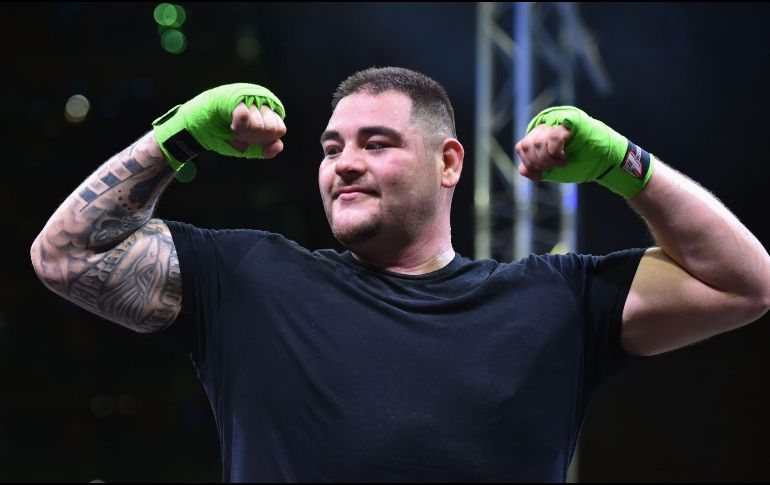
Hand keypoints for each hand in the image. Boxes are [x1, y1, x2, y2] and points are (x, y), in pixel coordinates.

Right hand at [152, 83, 285, 168]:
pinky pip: (246, 116)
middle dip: (255, 137)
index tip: (248, 137)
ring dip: (245, 133)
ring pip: (260, 125)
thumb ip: (264, 148)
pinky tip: (231, 125)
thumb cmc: (222, 135)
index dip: (263, 139)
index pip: (279, 129)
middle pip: (272, 128)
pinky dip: (239, 126)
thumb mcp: (246, 146)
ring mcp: (248, 95)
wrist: (196, 129)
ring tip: (233, 128)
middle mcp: (260, 99)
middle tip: (239, 133)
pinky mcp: (233, 96)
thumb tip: (279, 145)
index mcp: (267, 110)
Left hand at [516, 106, 653, 197]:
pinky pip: (552, 136)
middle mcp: (546, 124)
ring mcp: (557, 119)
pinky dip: (555, 151)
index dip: (529, 162)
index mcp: (540, 134)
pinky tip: (564, 156)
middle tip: (553, 167)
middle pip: (527, 144)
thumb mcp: (552, 170)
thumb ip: (535, 169)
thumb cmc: (580, 163)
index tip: (542, 173)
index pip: (522, 147)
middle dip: (538, 162)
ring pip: (537, 141)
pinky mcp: (568, 119)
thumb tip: (523, 170)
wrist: (604, 162)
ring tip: (561, 162)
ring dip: (548, 158)